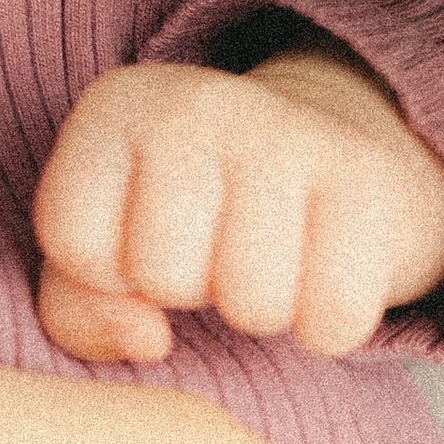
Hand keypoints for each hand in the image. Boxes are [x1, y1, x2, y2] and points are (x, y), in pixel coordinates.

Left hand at [34, 52, 443, 364]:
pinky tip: (320, 275)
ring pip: (253, 303)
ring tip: (265, 258)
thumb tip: (146, 341)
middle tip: (215, 247)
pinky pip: (333, 320)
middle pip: (165, 275)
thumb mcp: (108, 248)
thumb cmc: (191, 218)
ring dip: (260, 309)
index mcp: (118, 107)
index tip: (143, 235)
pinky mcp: (367, 179)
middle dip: (189, 288)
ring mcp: (288, 132)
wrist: (327, 154)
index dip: (110, 272)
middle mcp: (198, 102)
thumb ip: (78, 309)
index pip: (76, 242)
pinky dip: (327, 326)